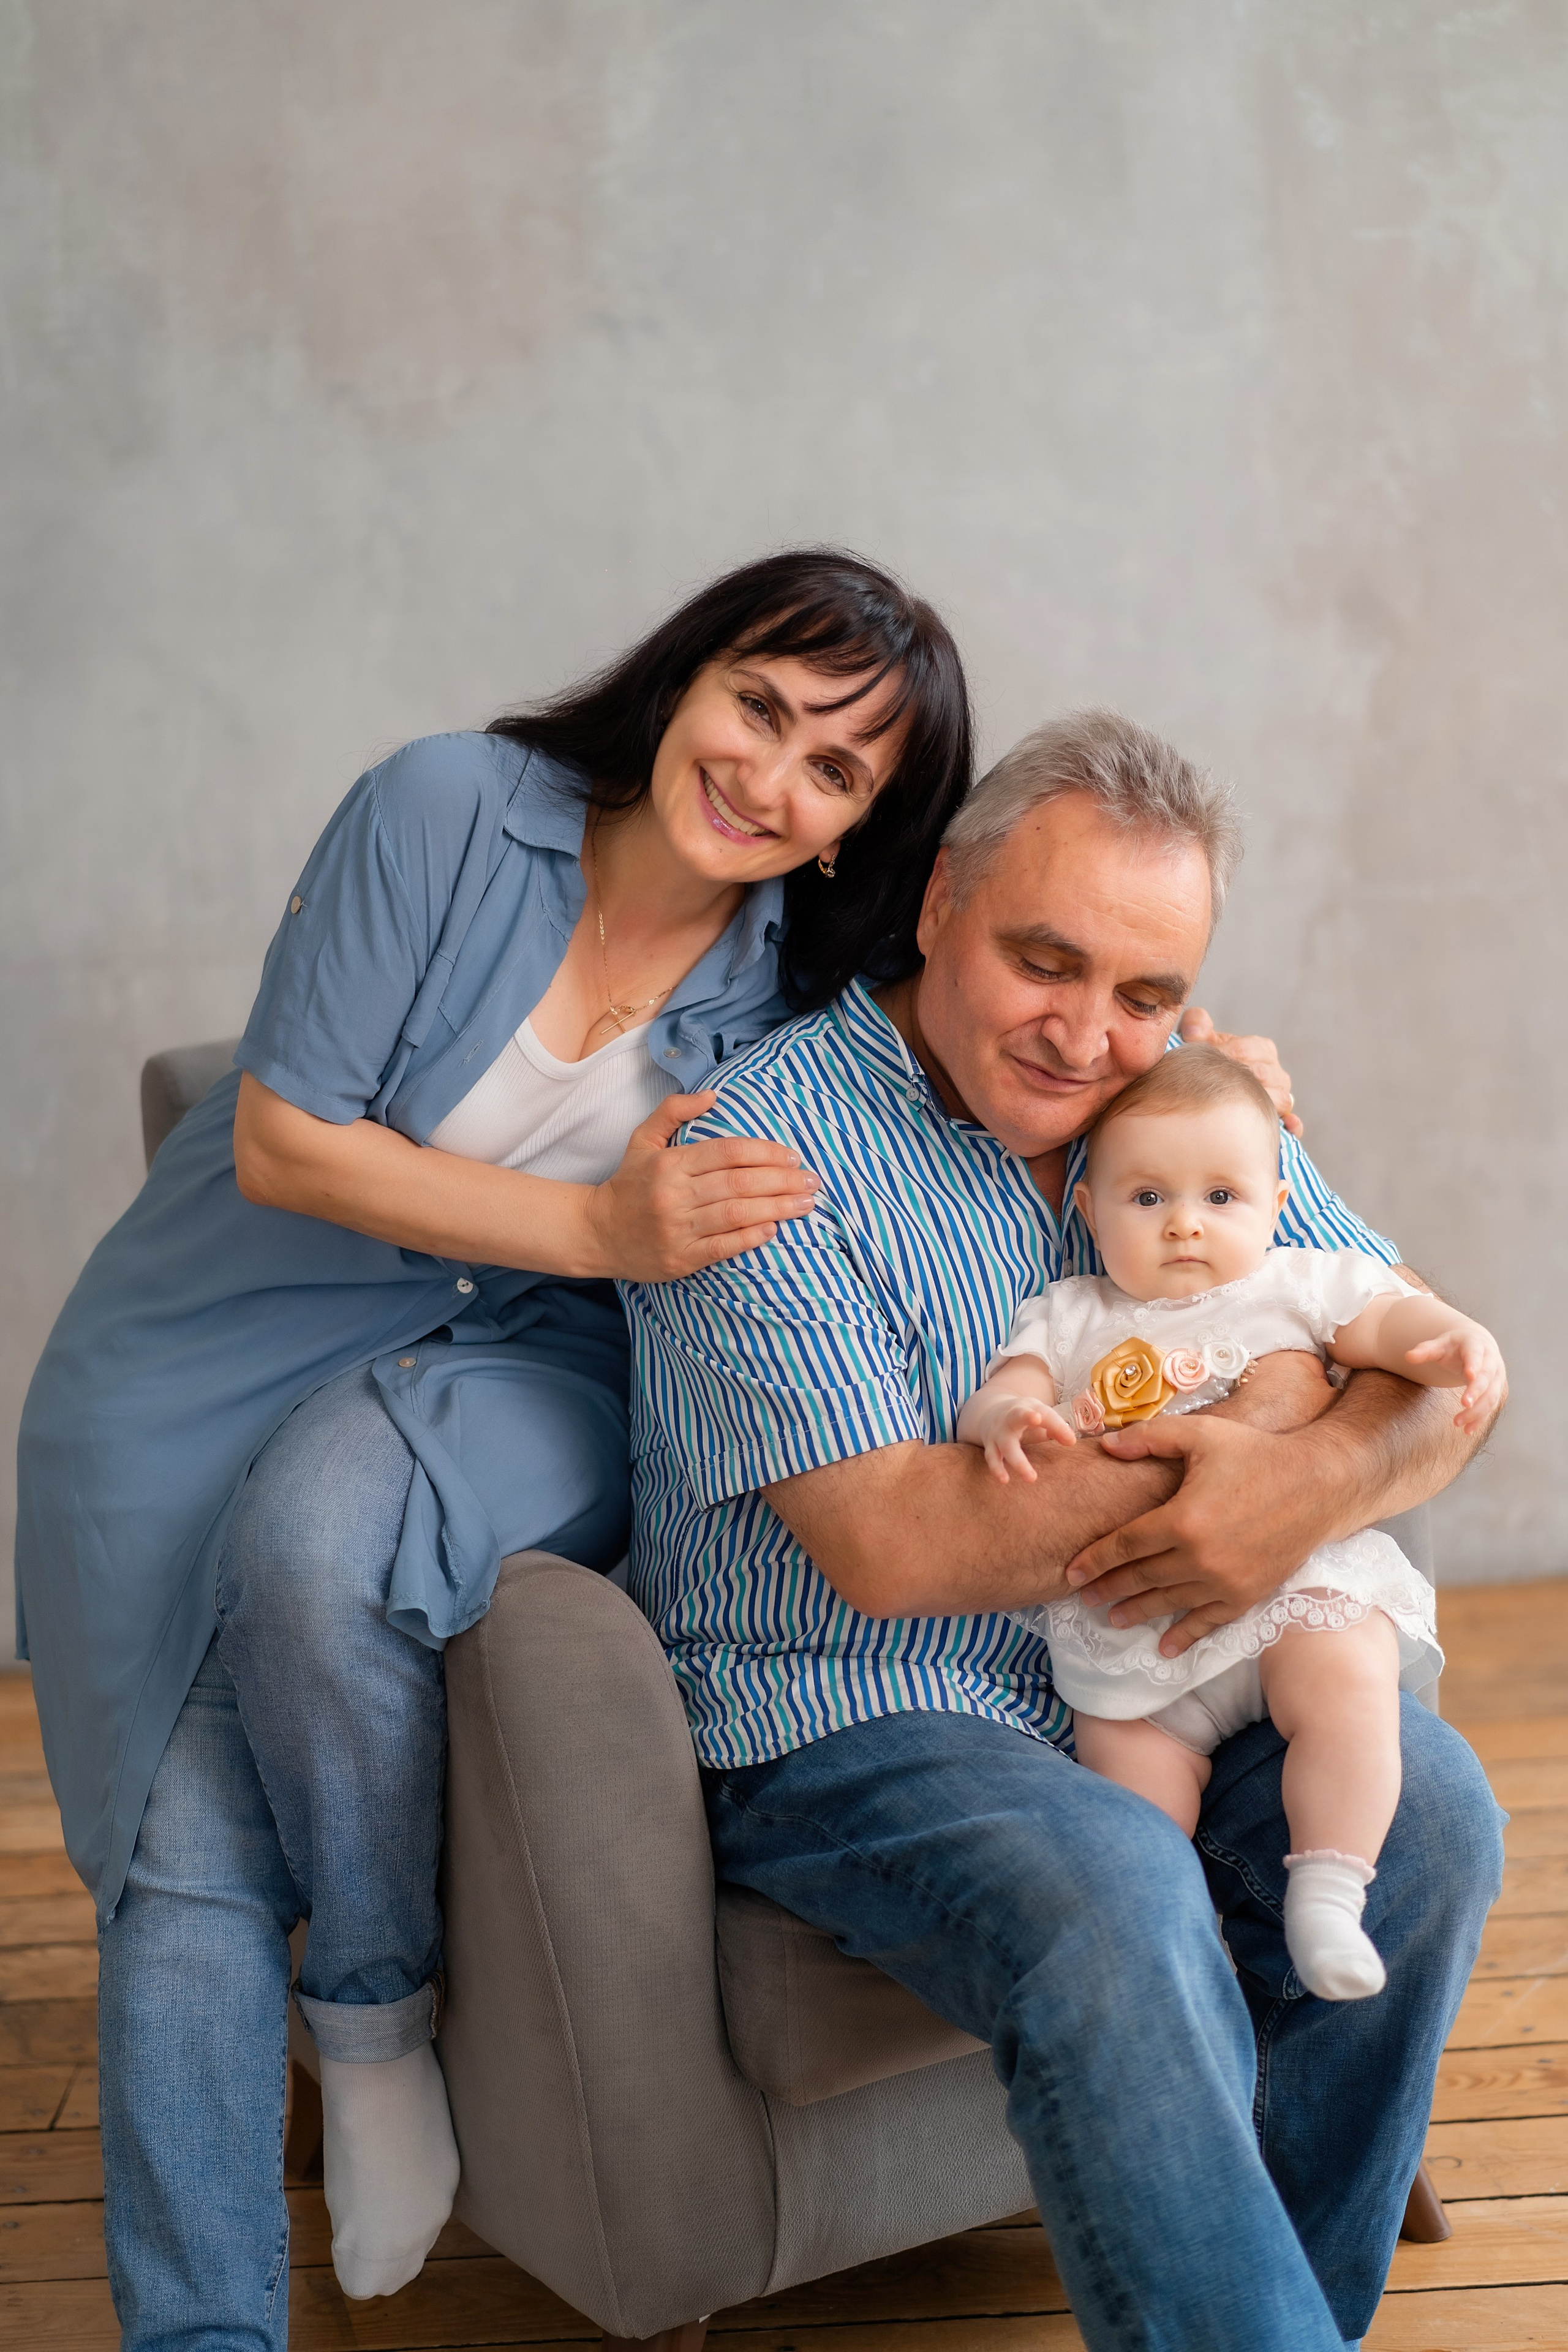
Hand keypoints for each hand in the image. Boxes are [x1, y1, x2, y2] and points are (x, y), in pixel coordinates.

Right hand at [585, 1094, 819, 1280]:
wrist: (596, 1233)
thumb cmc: (628, 1184)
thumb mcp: (642, 1140)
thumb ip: (674, 1111)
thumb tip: (714, 1095)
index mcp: (670, 1164)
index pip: (728, 1152)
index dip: (765, 1152)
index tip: (792, 1155)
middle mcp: (674, 1195)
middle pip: (739, 1183)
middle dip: (782, 1180)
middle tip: (812, 1180)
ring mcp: (677, 1229)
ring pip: (737, 1214)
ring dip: (778, 1208)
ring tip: (805, 1203)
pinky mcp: (680, 1259)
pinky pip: (723, 1247)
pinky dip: (751, 1237)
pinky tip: (774, 1229)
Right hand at [966, 1394, 1077, 1484]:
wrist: (990, 1412)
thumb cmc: (1023, 1417)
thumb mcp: (1039, 1415)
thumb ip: (1055, 1428)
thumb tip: (1071, 1442)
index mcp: (1027, 1408)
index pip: (1045, 1414)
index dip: (1056, 1425)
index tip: (1070, 1440)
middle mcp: (1010, 1417)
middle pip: (1017, 1418)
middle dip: (1027, 1419)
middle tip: (1039, 1422)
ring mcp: (998, 1431)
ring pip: (1006, 1445)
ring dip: (1018, 1461)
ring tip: (1031, 1478)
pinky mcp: (990, 1445)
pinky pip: (992, 1457)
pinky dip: (997, 1468)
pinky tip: (1004, 1480)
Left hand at [1062, 1414, 1333, 1654]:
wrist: (1317, 1484)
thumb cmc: (1255, 1453)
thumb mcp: (1199, 1435)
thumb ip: (1148, 1438)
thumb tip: (1105, 1446)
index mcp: (1182, 1518)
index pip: (1125, 1545)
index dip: (1095, 1560)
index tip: (1072, 1572)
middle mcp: (1200, 1557)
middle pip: (1141, 1578)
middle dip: (1108, 1589)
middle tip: (1083, 1598)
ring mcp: (1225, 1581)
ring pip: (1169, 1602)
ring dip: (1138, 1612)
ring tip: (1113, 1619)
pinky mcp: (1248, 1594)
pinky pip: (1208, 1621)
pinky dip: (1185, 1635)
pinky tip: (1165, 1647)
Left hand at [1179, 1006, 1301, 1136]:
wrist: (1209, 1084)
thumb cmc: (1209, 1057)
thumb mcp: (1200, 1036)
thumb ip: (1196, 1023)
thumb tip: (1194, 1034)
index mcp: (1262, 1049)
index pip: (1245, 1050)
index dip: (1222, 1054)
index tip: (1202, 1061)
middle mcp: (1276, 1072)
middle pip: (1261, 1075)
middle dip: (1236, 1079)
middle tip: (1212, 1085)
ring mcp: (1282, 1096)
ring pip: (1279, 1098)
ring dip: (1260, 1102)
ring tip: (1235, 1106)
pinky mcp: (1282, 1118)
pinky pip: (1293, 1124)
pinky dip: (1292, 1125)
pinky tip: (1286, 1125)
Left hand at [1405, 1322, 1507, 1433]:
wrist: (1476, 1348)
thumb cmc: (1454, 1347)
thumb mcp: (1440, 1344)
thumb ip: (1425, 1350)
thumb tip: (1407, 1356)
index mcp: (1476, 1345)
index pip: (1476, 1354)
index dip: (1474, 1365)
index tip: (1469, 1375)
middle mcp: (1491, 1361)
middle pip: (1486, 1377)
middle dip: (1476, 1391)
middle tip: (1464, 1404)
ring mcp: (1496, 1377)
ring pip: (1491, 1395)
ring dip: (1477, 1410)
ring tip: (1457, 1422)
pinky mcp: (1495, 1391)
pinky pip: (1491, 1406)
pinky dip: (1480, 1419)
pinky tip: (1468, 1430)